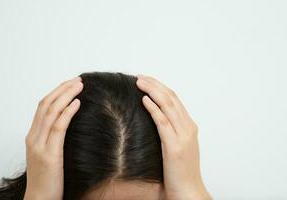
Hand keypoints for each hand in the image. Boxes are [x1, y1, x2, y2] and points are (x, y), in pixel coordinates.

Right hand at [23, 76, 82, 199]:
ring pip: (51, 112)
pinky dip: (67, 112)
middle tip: (78, 80)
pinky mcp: (49, 154)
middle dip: (62, 89)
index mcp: (33, 136)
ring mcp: (40, 145)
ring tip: (79, 86)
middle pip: (46, 104)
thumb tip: (71, 121)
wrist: (40, 199)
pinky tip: (77, 103)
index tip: (71, 84)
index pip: (43, 106)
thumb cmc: (48, 178)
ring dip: (66, 96)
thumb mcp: (49, 153)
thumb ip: (54, 137)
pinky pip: (58, 127)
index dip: (57, 92)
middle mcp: (34, 137)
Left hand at [136, 74, 211, 199]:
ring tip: (139, 83)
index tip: (147, 80)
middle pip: (171, 98)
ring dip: (153, 91)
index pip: (175, 100)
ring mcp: (183, 136)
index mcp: (189, 127)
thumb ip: (171, 131)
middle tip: (140, 77)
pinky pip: (162, 122)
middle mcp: (188, 128)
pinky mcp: (174, 146)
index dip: (160, 88)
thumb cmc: (181, 172)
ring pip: (168, 105)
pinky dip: (153, 108)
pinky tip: (144, 100)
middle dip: (155, 84)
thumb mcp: (179, 147)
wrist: (189, 192)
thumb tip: (155, 118)